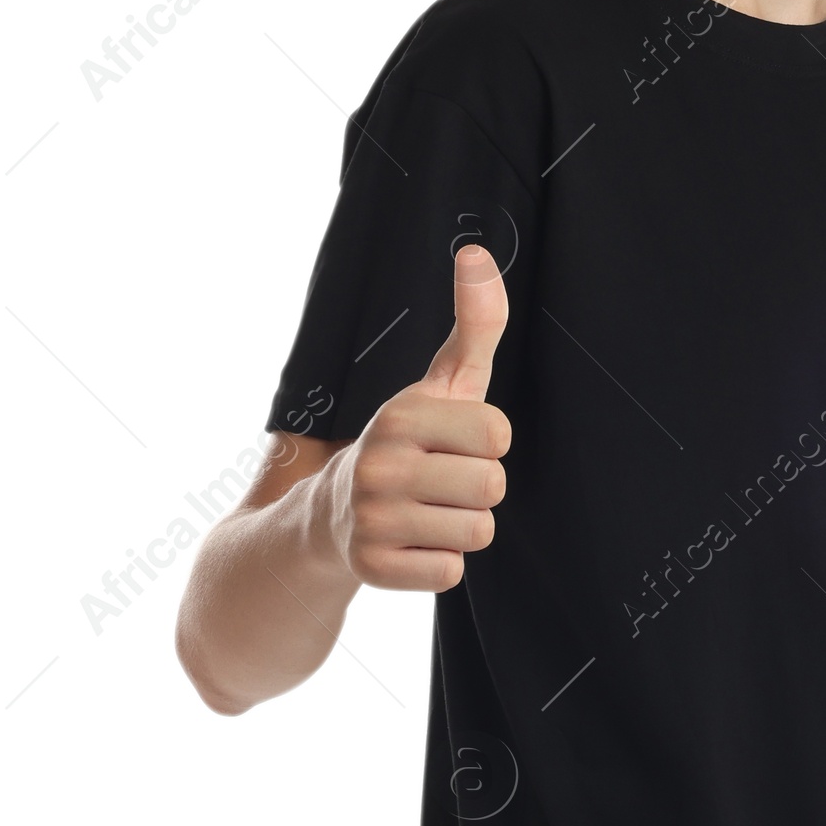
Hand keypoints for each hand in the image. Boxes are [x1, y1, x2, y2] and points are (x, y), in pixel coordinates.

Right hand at [326, 242, 510, 590]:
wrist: (327, 515)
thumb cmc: (406, 443)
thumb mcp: (440, 385)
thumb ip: (474, 325)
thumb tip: (477, 252)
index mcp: (401, 415)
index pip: (498, 435)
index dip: (485, 442)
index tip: (451, 442)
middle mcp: (379, 465)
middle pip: (493, 487)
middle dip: (476, 487)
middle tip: (437, 481)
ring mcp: (372, 520)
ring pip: (477, 533)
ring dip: (460, 526)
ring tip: (425, 511)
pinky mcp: (372, 570)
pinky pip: (451, 573)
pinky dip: (438, 562)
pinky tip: (410, 543)